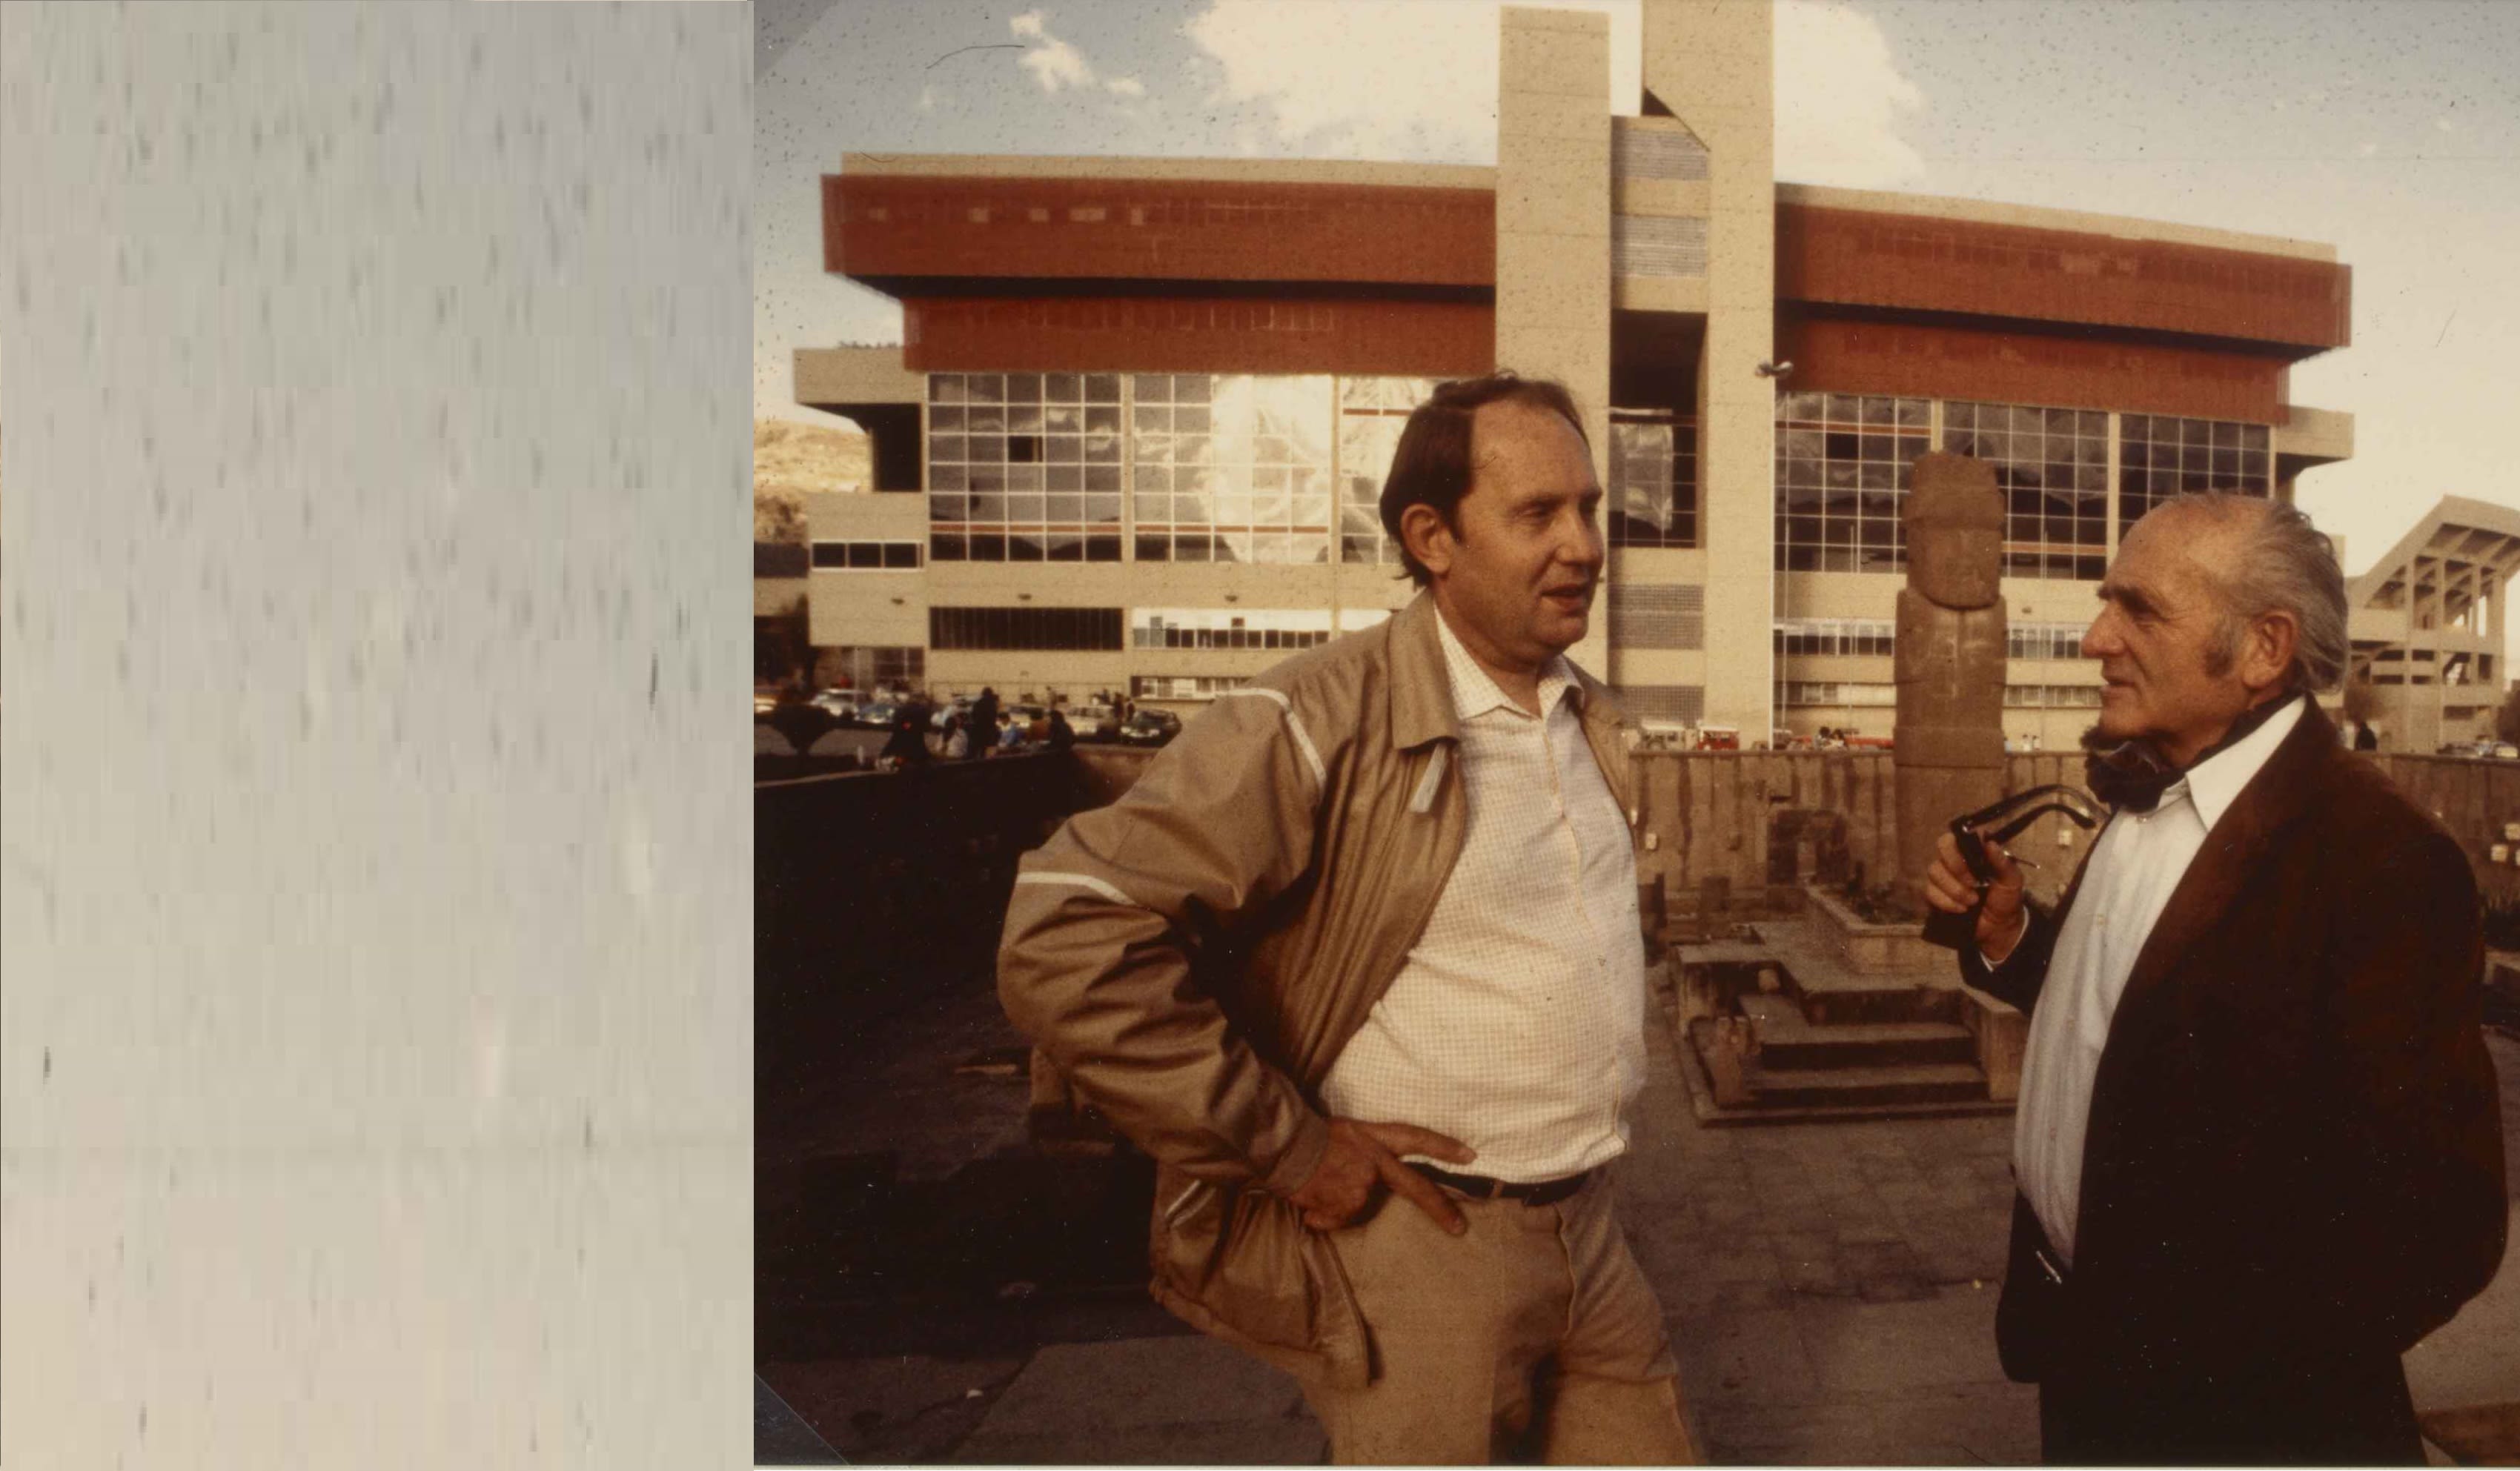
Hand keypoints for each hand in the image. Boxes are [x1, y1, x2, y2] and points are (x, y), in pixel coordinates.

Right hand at [1284, 1118, 1476, 1234]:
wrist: (1282, 1144)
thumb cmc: (1308, 1134)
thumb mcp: (1346, 1131)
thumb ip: (1367, 1150)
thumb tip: (1376, 1180)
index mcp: (1375, 1137)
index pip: (1416, 1138)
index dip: (1442, 1147)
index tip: (1470, 1156)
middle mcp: (1375, 1162)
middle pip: (1416, 1187)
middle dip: (1440, 1208)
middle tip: (1459, 1228)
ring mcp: (1362, 1185)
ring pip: (1362, 1208)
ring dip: (1341, 1205)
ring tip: (1320, 1186)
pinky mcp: (1345, 1205)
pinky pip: (1337, 1220)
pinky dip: (1323, 1216)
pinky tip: (1310, 1200)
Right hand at [1924, 827, 2027, 962]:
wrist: (1999, 927)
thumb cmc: (2006, 899)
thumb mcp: (2012, 880)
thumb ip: (2003, 861)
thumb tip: (1989, 841)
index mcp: (1971, 854)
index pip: (1952, 838)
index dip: (1958, 849)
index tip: (1974, 864)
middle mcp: (1952, 862)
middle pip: (1940, 850)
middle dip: (1957, 869)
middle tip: (1974, 884)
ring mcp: (1942, 879)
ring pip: (1934, 873)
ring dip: (1955, 889)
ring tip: (1972, 901)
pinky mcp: (1934, 897)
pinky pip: (1929, 893)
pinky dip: (1947, 902)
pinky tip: (1961, 909)